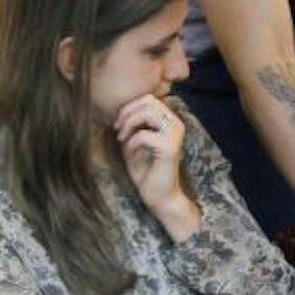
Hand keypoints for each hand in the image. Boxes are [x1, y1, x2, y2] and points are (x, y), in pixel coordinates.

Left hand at [114, 94, 198, 236]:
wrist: (158, 196)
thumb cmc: (145, 169)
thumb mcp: (134, 141)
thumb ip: (132, 123)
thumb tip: (118, 107)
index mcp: (170, 120)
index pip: (148, 98)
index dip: (129, 107)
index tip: (118, 124)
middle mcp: (176, 124)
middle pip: (148, 100)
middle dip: (127, 112)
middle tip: (117, 129)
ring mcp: (175, 135)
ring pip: (148, 112)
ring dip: (129, 123)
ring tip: (122, 138)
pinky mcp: (170, 148)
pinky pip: (144, 134)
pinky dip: (132, 142)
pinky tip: (130, 153)